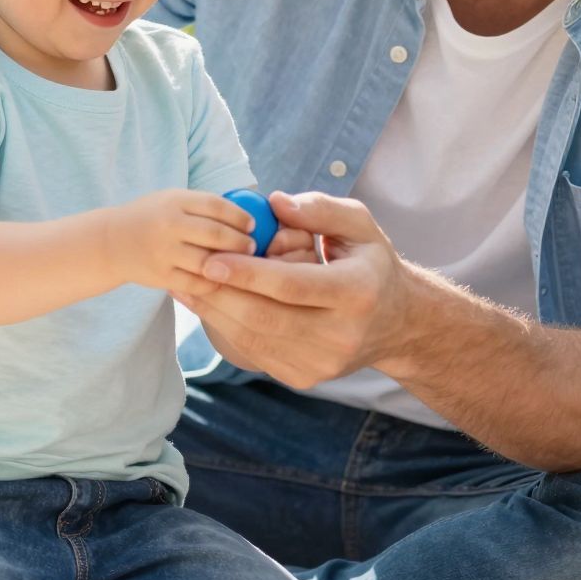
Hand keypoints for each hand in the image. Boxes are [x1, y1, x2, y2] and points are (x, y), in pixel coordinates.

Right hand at [105, 190, 258, 295]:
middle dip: (241, 242)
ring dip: (231, 265)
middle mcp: (169, 225)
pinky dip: (213, 283)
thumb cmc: (152, 218)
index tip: (252, 225)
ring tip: (242, 265)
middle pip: (216, 234)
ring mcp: (164, 252)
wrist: (111, 242)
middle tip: (253, 247)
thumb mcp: (171, 200)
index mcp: (174, 202)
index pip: (216, 206)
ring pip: (208, 262)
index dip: (240, 216)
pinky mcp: (161, 276)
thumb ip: (202, 206)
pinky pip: (196, 284)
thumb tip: (246, 216)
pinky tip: (222, 279)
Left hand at [174, 192, 416, 387]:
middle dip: (219, 293)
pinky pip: (254, 352)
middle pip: (266, 317)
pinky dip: (225, 327)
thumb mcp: (360, 225)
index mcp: (357, 292)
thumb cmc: (370, 265)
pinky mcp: (303, 376)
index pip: (294, 285)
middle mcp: (341, 334)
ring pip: (254, 339)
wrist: (395, 324)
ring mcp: (321, 362)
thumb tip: (274, 203)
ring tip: (185, 283)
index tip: (211, 259)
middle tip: (187, 268)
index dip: (248, 274)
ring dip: (214, 311)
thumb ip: (319, 210)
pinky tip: (206, 303)